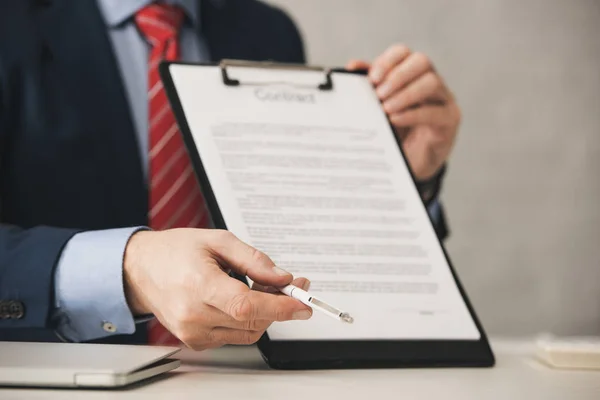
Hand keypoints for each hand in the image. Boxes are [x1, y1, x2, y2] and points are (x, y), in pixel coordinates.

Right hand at [123, 229, 311, 349]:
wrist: (140, 269)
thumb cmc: (175, 251)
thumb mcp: (218, 240)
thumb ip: (253, 260)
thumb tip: (282, 277)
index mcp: (198, 285)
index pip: (247, 306)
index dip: (280, 307)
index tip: (302, 304)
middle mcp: (194, 315)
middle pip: (252, 321)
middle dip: (279, 304)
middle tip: (289, 283)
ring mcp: (193, 332)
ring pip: (248, 332)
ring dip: (265, 312)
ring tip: (261, 286)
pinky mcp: (195, 341)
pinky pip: (234, 336)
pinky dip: (246, 320)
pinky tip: (241, 298)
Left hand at [347, 44, 460, 180]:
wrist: (411, 163)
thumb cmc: (396, 131)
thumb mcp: (379, 109)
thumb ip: (368, 88)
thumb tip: (353, 66)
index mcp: (411, 74)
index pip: (403, 52)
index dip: (388, 61)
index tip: (372, 78)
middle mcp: (431, 81)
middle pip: (421, 61)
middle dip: (398, 75)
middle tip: (379, 94)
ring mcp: (444, 99)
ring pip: (431, 82)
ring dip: (405, 94)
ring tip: (386, 109)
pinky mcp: (449, 119)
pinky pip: (435, 111)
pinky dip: (413, 114)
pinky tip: (396, 119)